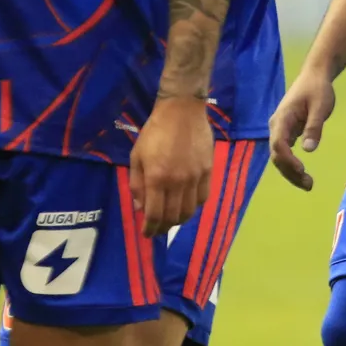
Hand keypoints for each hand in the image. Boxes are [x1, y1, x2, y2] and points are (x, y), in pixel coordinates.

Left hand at [130, 94, 212, 235]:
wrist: (182, 110)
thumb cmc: (154, 132)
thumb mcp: (137, 156)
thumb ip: (137, 184)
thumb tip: (141, 208)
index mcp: (157, 178)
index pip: (154, 214)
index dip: (150, 229)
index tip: (147, 234)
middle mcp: (177, 182)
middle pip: (173, 216)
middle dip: (163, 227)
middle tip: (158, 229)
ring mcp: (195, 177)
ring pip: (189, 210)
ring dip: (179, 220)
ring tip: (172, 219)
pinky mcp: (208, 171)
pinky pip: (203, 197)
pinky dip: (194, 206)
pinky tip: (187, 204)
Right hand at [269, 66, 336, 191]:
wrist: (314, 76)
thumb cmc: (318, 89)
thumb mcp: (320, 106)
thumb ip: (314, 127)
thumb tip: (308, 150)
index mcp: (282, 118)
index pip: (278, 144)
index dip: (287, 160)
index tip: (302, 169)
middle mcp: (276, 126)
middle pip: (277, 155)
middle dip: (290, 172)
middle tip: (309, 184)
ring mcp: (280, 130)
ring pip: (279, 156)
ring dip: (290, 172)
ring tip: (308, 184)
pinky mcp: (286, 132)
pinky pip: (285, 152)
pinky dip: (292, 165)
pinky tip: (303, 174)